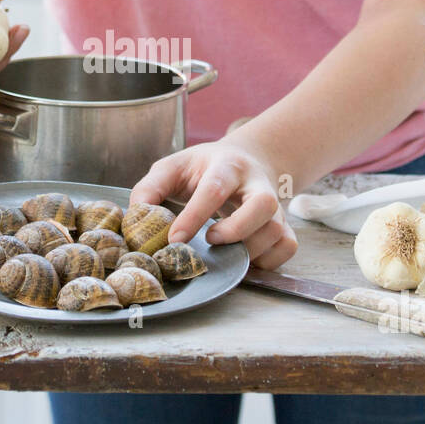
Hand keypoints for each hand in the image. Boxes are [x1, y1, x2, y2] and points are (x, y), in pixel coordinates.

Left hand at [130, 138, 297, 269]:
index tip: (174, 239)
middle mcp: (256, 183)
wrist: (245, 162)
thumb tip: (136, 219)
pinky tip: (243, 258)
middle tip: (210, 239)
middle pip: (264, 204)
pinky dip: (268, 261)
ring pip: (277, 230)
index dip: (194, 216)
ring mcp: (275, 205)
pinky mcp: (285, 224)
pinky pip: (288, 247)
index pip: (214, 188)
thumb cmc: (203, 169)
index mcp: (226, 165)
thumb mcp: (173, 168)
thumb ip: (150, 189)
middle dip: (236, 229)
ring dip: (248, 249)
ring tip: (223, 251)